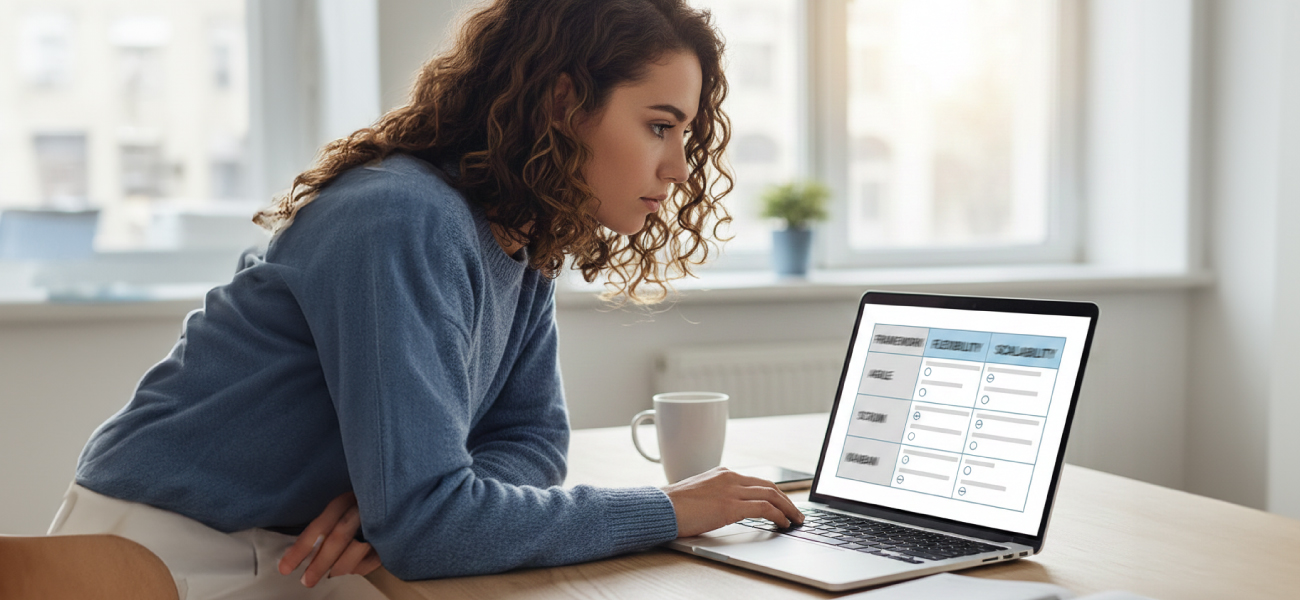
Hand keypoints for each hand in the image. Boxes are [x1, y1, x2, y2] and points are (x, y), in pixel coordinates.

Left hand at [278, 491, 381, 586]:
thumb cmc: (359, 507)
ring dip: (340, 567)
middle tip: (307, 580)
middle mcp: (362, 509)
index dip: (300, 549)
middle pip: (338, 539)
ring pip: (357, 550)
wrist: (391, 499)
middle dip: (320, 564)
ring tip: (330, 574)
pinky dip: (359, 568)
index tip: (285, 567)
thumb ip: (323, 528)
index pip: (319, 527)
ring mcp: (380, 523)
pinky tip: (350, 568)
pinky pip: (374, 558)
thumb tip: (298, 553)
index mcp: (345, 501)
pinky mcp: (392, 536)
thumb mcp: (340, 509)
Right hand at [661, 467, 804, 537]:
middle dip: (787, 500)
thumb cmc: (673, 506)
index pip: (756, 481)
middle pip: (769, 486)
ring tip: (796, 520)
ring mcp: (731, 490)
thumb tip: (725, 509)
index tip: (782, 502)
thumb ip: (715, 496)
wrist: (660, 508)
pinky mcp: (731, 506)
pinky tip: (783, 524)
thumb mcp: (699, 495)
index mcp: (722, 473)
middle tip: (796, 512)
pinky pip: (764, 509)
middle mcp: (730, 477)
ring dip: (788, 508)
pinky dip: (778, 516)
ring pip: (772, 495)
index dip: (774, 493)